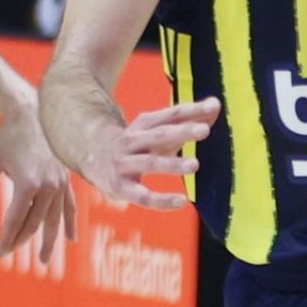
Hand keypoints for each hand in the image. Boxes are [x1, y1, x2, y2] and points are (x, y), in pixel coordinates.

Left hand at [0, 95, 75, 260]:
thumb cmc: (6, 136)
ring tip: (42, 260)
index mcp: (27, 184)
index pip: (15, 220)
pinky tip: (70, 239)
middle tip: (8, 252)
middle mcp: (47, 187)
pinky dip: (69, 223)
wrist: (32, 112)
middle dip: (20, 240)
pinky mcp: (65, 178)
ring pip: (53, 219)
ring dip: (48, 240)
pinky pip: (69, 206)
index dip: (6, 239)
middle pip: (33, 223)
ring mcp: (60, 183)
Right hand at [76, 99, 217, 210]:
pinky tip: (181, 201)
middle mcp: (133, 141)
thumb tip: (217, 105)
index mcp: (144, 124)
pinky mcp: (120, 187)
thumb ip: (187, 120)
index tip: (213, 106)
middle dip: (181, 132)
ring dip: (172, 163)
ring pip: (150, 163)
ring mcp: (125, 164)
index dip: (192, 111)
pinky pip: (142, 196)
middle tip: (204, 130)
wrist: (90, 156)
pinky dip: (161, 200)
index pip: (171, 115)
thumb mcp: (157, 129)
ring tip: (195, 164)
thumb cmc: (136, 143)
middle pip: (159, 134)